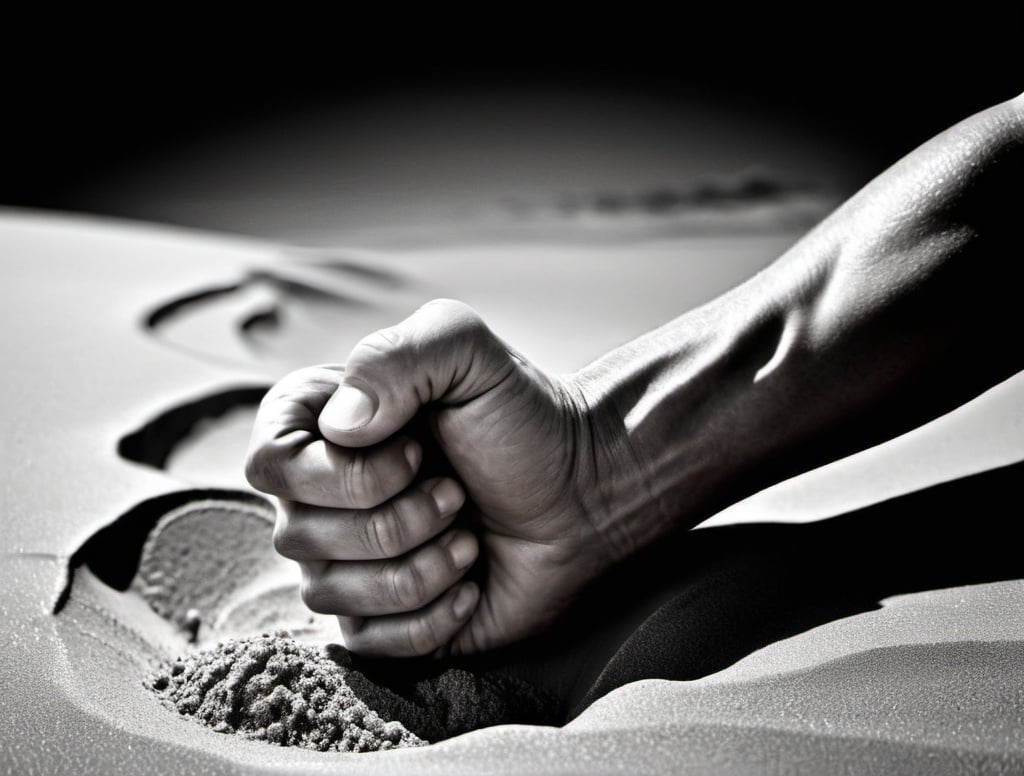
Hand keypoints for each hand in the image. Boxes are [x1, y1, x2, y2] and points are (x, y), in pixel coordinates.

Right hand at [246, 299, 637, 656]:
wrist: (583, 493)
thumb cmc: (523, 420)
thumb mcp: (465, 350)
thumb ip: (395, 357)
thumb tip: (339, 430)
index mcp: (320, 424)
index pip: (267, 462)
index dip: (344, 472)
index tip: (416, 448)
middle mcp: (319, 494)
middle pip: (296, 536)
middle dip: (397, 519)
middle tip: (456, 491)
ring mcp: (345, 560)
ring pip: (328, 593)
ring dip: (420, 566)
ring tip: (467, 531)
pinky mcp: (380, 618)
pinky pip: (370, 641)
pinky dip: (432, 614)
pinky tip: (470, 579)